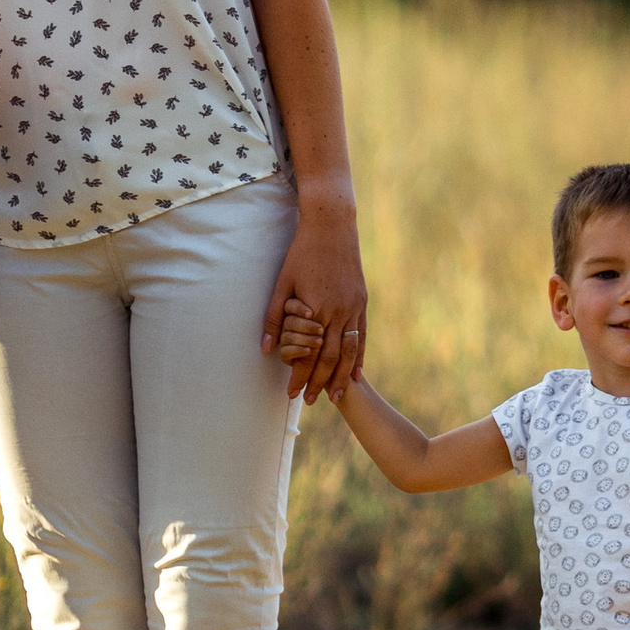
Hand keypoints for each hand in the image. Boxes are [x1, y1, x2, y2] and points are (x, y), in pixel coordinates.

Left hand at [262, 203, 365, 400]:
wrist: (332, 227)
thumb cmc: (301, 253)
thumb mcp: (282, 283)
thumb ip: (275, 318)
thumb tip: (267, 349)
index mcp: (316, 310)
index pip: (308, 354)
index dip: (300, 376)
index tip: (292, 394)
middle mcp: (338, 312)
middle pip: (331, 359)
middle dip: (320, 383)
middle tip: (312, 402)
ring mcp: (354, 308)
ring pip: (350, 352)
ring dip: (342, 378)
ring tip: (337, 398)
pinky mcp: (362, 302)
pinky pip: (362, 337)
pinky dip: (360, 358)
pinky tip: (357, 374)